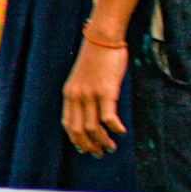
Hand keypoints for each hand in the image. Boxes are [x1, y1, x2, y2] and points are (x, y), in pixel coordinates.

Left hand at [62, 38, 128, 156]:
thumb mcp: (83, 77)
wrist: (103, 38)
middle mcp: (77, 96)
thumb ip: (84, 93)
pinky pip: (108, 117)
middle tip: (100, 153)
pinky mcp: (106, 91)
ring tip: (112, 147)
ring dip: (103, 141)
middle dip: (89, 146)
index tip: (85, 148)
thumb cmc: (97, 56)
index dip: (76, 140)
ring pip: (93, 127)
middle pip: (79, 130)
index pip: (68, 124)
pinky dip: (115, 128)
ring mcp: (90, 94)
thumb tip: (92, 111)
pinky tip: (121, 131)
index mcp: (69, 94)